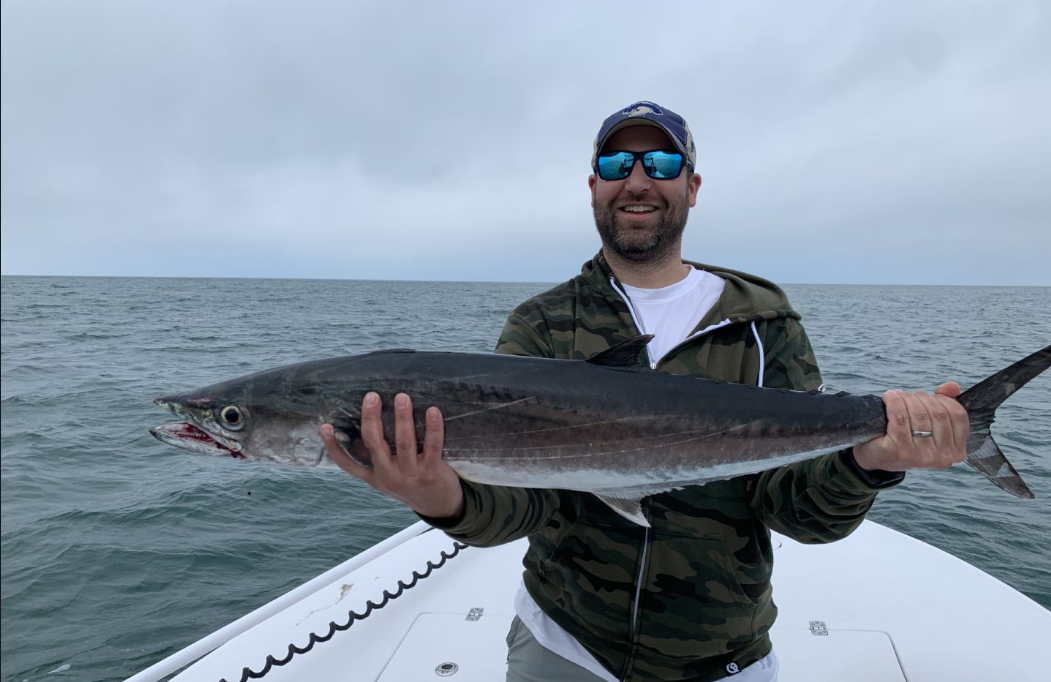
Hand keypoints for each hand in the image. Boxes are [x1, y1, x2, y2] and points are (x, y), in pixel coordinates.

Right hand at [320, 392, 464, 519]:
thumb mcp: (388, 478)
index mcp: (374, 476)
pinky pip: (432, 446)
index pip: (348, 464)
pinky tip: (433, 411)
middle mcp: (389, 476)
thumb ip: (379, 456)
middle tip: (372, 396)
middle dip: (371, 418)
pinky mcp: (432, 472)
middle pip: (374, 444)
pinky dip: (433, 427)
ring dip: (402, 418)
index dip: (333, 447)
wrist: (438, 506)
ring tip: (402, 397)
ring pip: (404, 442)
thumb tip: (370, 420)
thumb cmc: (411, 484)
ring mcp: (410, 475)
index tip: (324, 427)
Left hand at [853, 382, 968, 471]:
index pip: (958, 415)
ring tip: (896, 396)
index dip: (943, 399)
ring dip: (906, 399)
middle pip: (937, 412)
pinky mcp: (900, 450)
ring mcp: (922, 456)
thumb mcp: (930, 426)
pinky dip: (894, 402)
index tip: (929, 396)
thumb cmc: (907, 438)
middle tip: (907, 396)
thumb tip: (953, 386)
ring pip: (918, 414)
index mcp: (957, 451)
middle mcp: (943, 457)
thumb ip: (944, 405)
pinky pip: (900, 417)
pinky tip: (888, 398)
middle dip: (921, 398)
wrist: (876, 456)